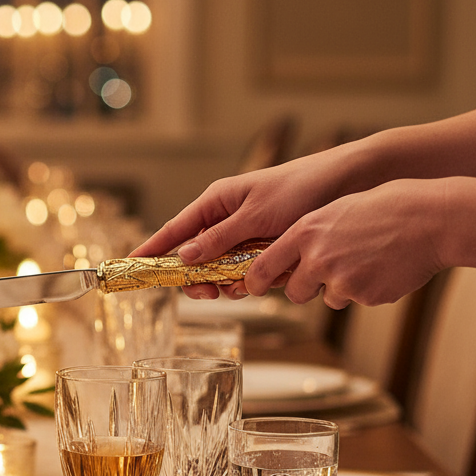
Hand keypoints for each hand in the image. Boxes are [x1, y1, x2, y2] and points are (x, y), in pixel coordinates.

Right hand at [131, 138, 378, 299]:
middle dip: (199, 279)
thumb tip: (183, 257)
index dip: (150, 251)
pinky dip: (253, 279)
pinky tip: (269, 278)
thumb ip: (218, 239)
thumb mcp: (255, 217)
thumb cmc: (299, 190)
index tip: (129, 266)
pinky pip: (246, 270)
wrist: (345, 183)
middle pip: (193, 258)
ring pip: (220, 269)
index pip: (172, 231)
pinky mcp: (262, 246)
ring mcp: (242, 234)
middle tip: (212, 292)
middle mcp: (224, 219)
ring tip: (247, 284)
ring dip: (229, 282)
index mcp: (215, 203)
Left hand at [243, 180, 447, 307]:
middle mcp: (317, 258)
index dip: (254, 282)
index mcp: (305, 232)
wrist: (431, 219)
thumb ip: (308, 235)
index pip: (263, 267)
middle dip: (304, 289)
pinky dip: (365, 289)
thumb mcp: (335, 211)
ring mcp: (340, 280)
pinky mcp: (363, 296)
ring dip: (340, 288)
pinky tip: (383, 267)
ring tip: (366, 260)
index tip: (251, 287)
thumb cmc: (385, 208)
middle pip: (294, 292)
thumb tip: (287, 259)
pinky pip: (355, 300)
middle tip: (324, 275)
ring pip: (327, 298)